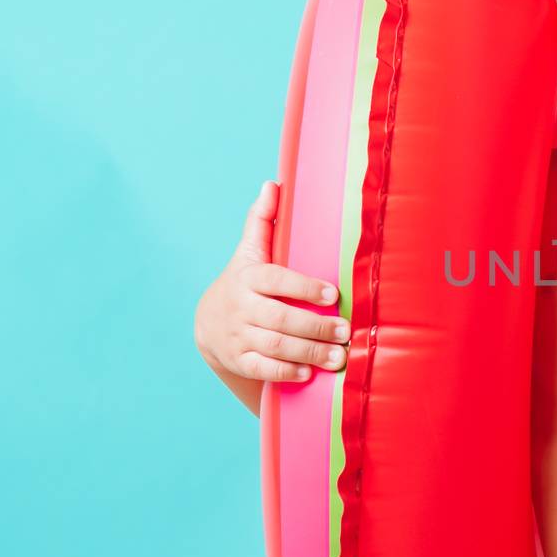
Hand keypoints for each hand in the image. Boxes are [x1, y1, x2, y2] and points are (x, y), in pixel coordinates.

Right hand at [193, 180, 349, 382]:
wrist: (210, 323)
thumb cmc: (244, 282)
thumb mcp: (249, 252)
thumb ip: (262, 221)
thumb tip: (273, 183)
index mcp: (249, 278)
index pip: (277, 281)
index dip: (305, 287)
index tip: (334, 294)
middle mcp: (242, 307)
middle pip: (280, 319)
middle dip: (316, 326)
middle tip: (346, 331)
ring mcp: (239, 336)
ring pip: (275, 346)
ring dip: (310, 352)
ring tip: (340, 356)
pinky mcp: (240, 361)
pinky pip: (263, 369)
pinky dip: (287, 371)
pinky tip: (310, 372)